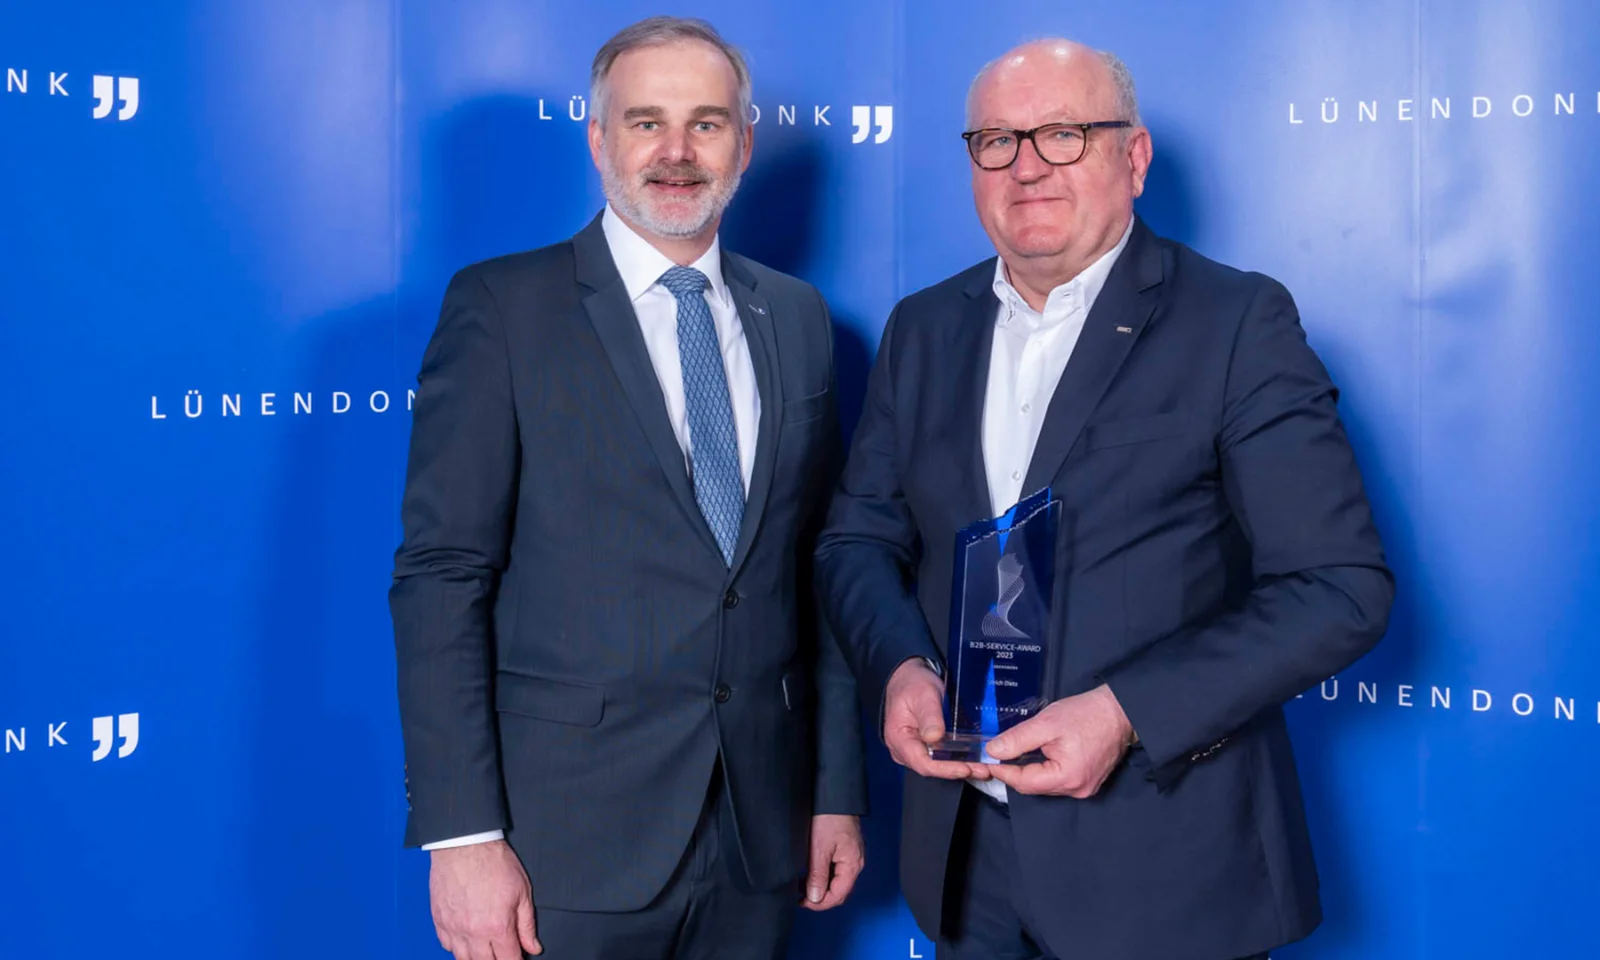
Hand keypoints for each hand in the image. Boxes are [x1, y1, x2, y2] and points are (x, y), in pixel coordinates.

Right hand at [429, 839, 540, 958]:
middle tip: (502, 952)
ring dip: (476, 958)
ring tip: (485, 950)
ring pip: (462, 959)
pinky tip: (466, 939)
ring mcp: (453, 928)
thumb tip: (533, 947)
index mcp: (497, 926)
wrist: (464, 844)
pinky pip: (446, 945)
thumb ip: (526, 925)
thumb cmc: (493, 862)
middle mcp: (473, 932)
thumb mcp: (522, 892)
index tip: (518, 958)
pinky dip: (457, 947)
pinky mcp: (439, 920)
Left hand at [802, 814, 864, 910]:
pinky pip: (836, 869)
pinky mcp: (844, 848)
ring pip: (837, 880)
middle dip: (820, 897)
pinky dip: (823, 875)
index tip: (803, 903)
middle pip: (839, 890)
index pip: (839, 895)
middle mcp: (855, 862)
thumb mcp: (819, 849)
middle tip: (801, 897)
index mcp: (852, 865)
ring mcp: (851, 855)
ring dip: (821, 886)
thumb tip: (815, 898)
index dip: (820, 904)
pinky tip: (810, 873)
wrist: (834, 794)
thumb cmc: (829, 818)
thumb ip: (817, 875)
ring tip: (802, 885)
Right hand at [882, 659, 989, 780]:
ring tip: (986, 767)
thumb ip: (929, 716)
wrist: (910, 676)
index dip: (945, 769)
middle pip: (933, 767)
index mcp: (899, 738)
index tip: (965, 768)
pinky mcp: (927, 747)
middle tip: (984, 770)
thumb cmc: (913, 684)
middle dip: (959, 770)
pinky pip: (943, 758)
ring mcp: (916, 750)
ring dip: (963, 767)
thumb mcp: (923, 695)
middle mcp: (905, 749)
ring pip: (940, 765)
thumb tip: (934, 737)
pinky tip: (977, 760)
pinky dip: (960, 759)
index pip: (922, 762)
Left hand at [985, 684, 1134, 797]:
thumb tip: (992, 752)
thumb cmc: (1086, 714)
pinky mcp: (1088, 782)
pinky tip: (1040, 754)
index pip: (1024, 782)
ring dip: (1030, 770)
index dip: (1003, 772)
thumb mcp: (1046, 723)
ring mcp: (1084, 788)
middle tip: (998, 754)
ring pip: (1045, 784)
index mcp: (1067, 777)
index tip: (985, 761)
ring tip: (1018, 751)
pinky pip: (1059, 780)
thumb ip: (1018, 739)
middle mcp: (1076, 790)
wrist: (1120, 711)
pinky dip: (1045, 770)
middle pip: (1034, 786)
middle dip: (1015, 771)